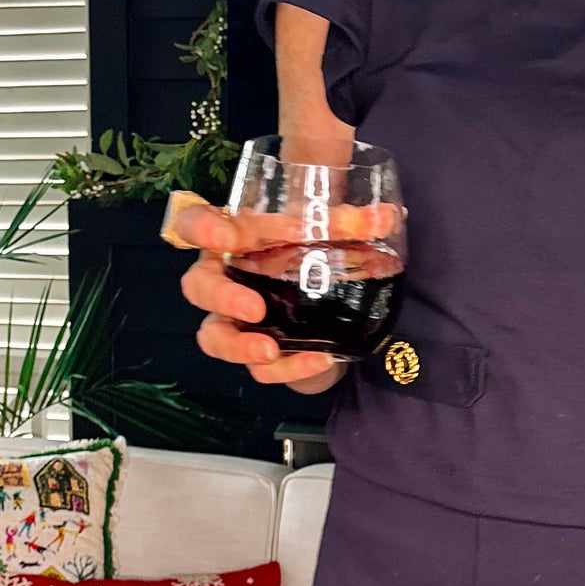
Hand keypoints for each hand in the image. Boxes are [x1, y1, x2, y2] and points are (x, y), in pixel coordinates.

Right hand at [167, 194, 347, 391]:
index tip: (226, 237)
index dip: (200, 229)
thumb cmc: (309, 251)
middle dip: (221, 298)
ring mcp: (236, 322)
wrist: (325, 298)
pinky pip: (261, 369)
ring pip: (214, 338)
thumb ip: (353, 223)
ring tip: (269, 350)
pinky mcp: (259, 356)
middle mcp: (224, 280)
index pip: (193, 224)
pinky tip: (318, 359)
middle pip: (198, 287)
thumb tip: (391, 216)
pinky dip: (289, 368)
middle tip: (255, 308)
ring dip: (237, 347)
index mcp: (232, 241)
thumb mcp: (328, 232)